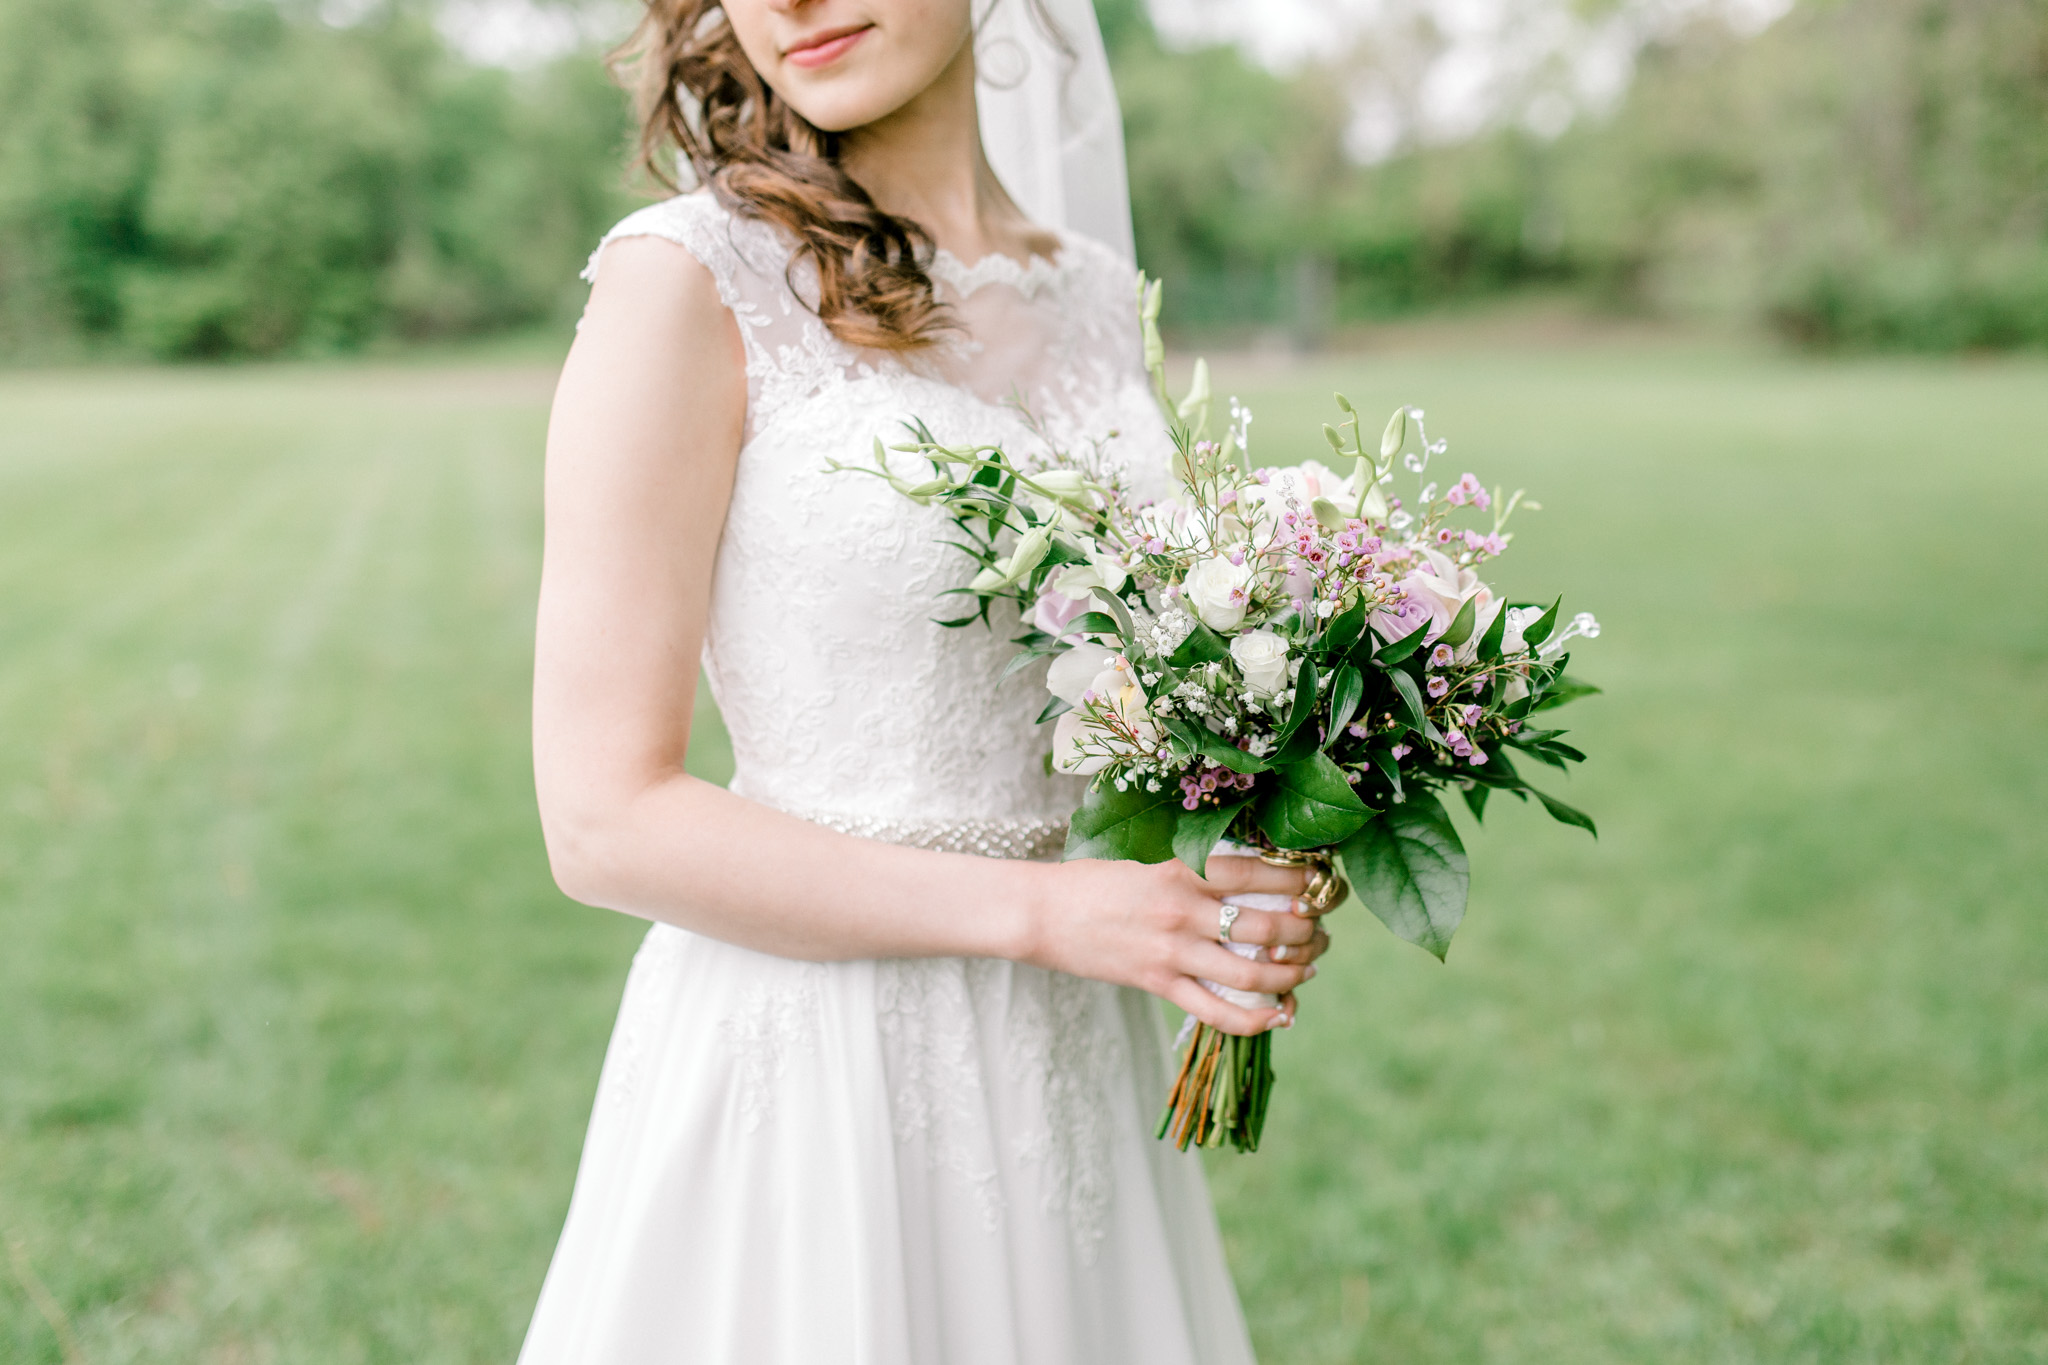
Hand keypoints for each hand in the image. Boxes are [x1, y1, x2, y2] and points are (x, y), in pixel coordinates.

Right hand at [1021, 855, 1331, 1036]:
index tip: (1323, 884)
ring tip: (1308, 968)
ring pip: (1251, 973)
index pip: (1261, 873)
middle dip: (1308, 932)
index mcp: (1182, 867)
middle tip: (1322, 932)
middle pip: (1267, 925)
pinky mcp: (1158, 983)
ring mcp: (1171, 951)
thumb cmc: (1095, 878)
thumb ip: (1194, 863)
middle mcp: (1183, 909)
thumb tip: (1251, 871)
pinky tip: (1280, 1014)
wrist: (1042, 912)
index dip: (1303, 881)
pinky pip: (1217, 1011)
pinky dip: (1256, 1019)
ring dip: (1291, 973)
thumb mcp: (1147, 856)